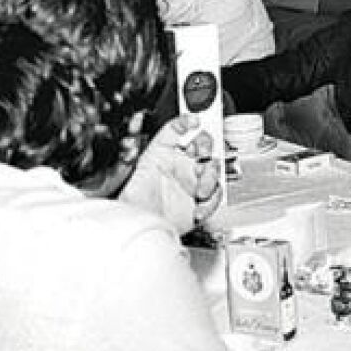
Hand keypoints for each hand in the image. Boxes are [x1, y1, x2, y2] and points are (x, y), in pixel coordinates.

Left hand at [123, 115, 220, 230]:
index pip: (176, 130)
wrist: (146, 231)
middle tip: (203, 156)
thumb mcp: (138, 175)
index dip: (186, 120)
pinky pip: (217, 194)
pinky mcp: (201, 200)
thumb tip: (163, 132)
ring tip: (200, 192)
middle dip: (207, 147)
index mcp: (162, 155)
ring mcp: (192, 182)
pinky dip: (211, 202)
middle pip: (203, 144)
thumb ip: (153, 152)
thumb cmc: (134, 206)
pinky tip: (198, 209)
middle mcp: (179, 166)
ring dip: (211, 179)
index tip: (194, 119)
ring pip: (214, 168)